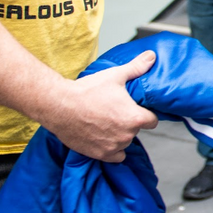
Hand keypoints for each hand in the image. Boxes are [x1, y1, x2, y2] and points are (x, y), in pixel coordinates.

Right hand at [37, 49, 158, 162]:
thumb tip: (151, 56)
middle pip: (136, 130)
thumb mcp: (115, 76)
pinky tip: (103, 137)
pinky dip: (112, 149)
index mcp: (135, 118)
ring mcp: (113, 146)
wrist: (59, 106)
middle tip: (115, 111)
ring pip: (125, 142)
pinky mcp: (99, 154)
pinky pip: (115, 156)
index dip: (146, 113)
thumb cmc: (87, 91)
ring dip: (119, 135)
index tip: (137, 109)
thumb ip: (136, 68)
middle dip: (129, 122)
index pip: (153, 121)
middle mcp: (127, 135)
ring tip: (106, 122)